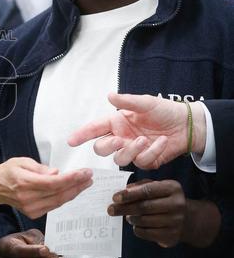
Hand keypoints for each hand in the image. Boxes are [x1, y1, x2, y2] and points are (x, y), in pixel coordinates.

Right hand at [0, 157, 91, 217]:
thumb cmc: (7, 172)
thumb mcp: (22, 162)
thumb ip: (41, 168)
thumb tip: (58, 173)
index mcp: (25, 183)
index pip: (55, 182)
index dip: (72, 178)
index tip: (85, 172)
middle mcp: (29, 198)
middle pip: (60, 193)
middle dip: (78, 185)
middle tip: (90, 177)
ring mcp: (31, 208)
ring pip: (59, 201)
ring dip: (74, 192)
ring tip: (85, 183)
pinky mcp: (33, 213)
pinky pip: (54, 205)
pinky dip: (65, 198)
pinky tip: (72, 191)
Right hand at [67, 93, 205, 168]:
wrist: (187, 124)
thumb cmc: (165, 111)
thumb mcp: (146, 103)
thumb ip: (127, 102)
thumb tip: (110, 96)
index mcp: (117, 123)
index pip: (95, 129)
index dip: (82, 134)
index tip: (71, 141)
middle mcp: (122, 137)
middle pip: (102, 149)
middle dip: (107, 146)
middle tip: (118, 141)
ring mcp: (133, 151)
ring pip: (120, 159)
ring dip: (131, 151)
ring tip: (145, 140)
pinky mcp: (146, 161)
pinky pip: (142, 162)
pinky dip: (152, 152)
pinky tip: (162, 142)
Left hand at [108, 179, 185, 247]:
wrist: (188, 220)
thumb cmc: (166, 200)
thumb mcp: (158, 187)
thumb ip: (141, 186)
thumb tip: (124, 190)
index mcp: (172, 188)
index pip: (147, 190)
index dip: (129, 194)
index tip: (115, 198)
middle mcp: (177, 204)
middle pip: (144, 207)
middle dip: (124, 208)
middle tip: (111, 209)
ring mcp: (175, 221)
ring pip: (144, 221)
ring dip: (131, 219)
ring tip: (128, 217)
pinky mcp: (171, 236)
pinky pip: (147, 233)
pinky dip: (137, 229)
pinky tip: (137, 225)